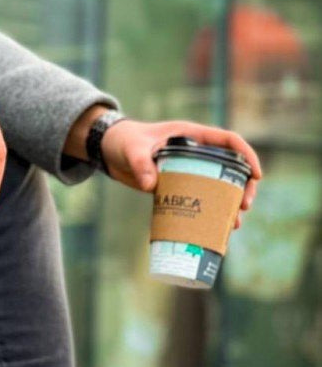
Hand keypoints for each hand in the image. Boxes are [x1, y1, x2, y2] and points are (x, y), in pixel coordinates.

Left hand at [101, 119, 260, 228]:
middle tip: (244, 207)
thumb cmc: (123, 142)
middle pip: (230, 167)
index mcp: (192, 135)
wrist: (109, 151)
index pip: (228, 141)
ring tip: (234, 225)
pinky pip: (198, 198)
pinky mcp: (177, 185)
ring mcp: (188, 169)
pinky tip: (213, 231)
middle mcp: (195, 152)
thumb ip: (140, 164)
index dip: (246, 156)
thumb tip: (150, 185)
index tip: (256, 175)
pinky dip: (207, 214)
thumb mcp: (132, 150)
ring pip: (217, 186)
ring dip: (228, 205)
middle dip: (242, 187)